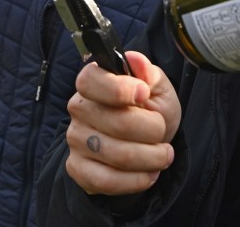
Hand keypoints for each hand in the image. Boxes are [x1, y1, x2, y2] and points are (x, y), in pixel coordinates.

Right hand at [65, 52, 179, 195]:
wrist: (143, 143)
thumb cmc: (150, 110)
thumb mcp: (157, 88)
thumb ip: (149, 73)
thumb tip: (136, 59)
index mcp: (92, 81)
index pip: (92, 81)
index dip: (120, 89)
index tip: (144, 93)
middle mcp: (79, 108)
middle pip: (117, 123)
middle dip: (153, 130)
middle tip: (163, 132)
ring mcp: (75, 140)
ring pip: (117, 155)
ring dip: (151, 157)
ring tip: (164, 154)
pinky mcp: (77, 169)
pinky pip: (107, 180)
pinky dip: (136, 180)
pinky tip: (149, 174)